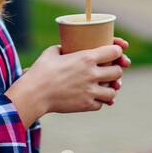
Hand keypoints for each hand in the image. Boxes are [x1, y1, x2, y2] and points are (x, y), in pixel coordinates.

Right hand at [6, 40, 126, 126]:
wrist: (34, 94)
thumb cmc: (40, 71)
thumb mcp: (52, 52)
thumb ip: (65, 48)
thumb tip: (67, 47)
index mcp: (86, 57)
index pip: (115, 52)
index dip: (117, 51)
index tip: (115, 53)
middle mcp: (92, 74)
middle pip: (118, 71)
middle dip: (115, 70)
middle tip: (109, 71)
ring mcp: (90, 91)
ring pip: (113, 91)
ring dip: (110, 88)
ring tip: (103, 86)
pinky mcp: (86, 105)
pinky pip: (101, 104)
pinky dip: (99, 101)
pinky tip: (93, 97)